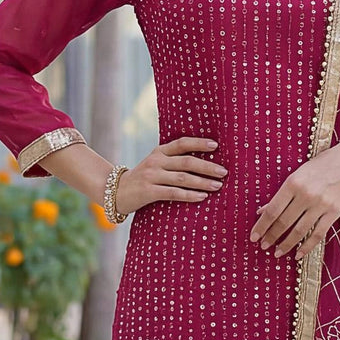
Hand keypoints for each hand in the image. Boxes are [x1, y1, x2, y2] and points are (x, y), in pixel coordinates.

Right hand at [113, 136, 227, 216]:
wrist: (115, 192)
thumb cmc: (142, 180)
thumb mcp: (155, 165)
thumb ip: (172, 162)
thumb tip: (203, 164)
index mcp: (159, 151)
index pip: (181, 143)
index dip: (199, 143)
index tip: (216, 146)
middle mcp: (156, 161)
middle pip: (186, 161)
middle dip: (207, 166)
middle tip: (224, 172)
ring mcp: (152, 176)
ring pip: (182, 178)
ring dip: (203, 182)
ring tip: (218, 186)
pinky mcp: (149, 192)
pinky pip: (174, 193)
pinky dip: (190, 195)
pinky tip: (202, 196)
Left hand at [250, 137, 339, 258]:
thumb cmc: (323, 164)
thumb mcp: (299, 173)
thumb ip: (283, 193)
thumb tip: (263, 210)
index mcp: (293, 182)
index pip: (272, 210)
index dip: (261, 226)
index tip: (253, 237)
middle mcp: (306, 194)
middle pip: (283, 222)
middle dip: (271, 237)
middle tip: (263, 246)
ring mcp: (321, 204)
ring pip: (299, 231)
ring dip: (286, 244)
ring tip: (277, 253)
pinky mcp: (334, 212)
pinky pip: (317, 234)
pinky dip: (306, 246)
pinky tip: (298, 254)